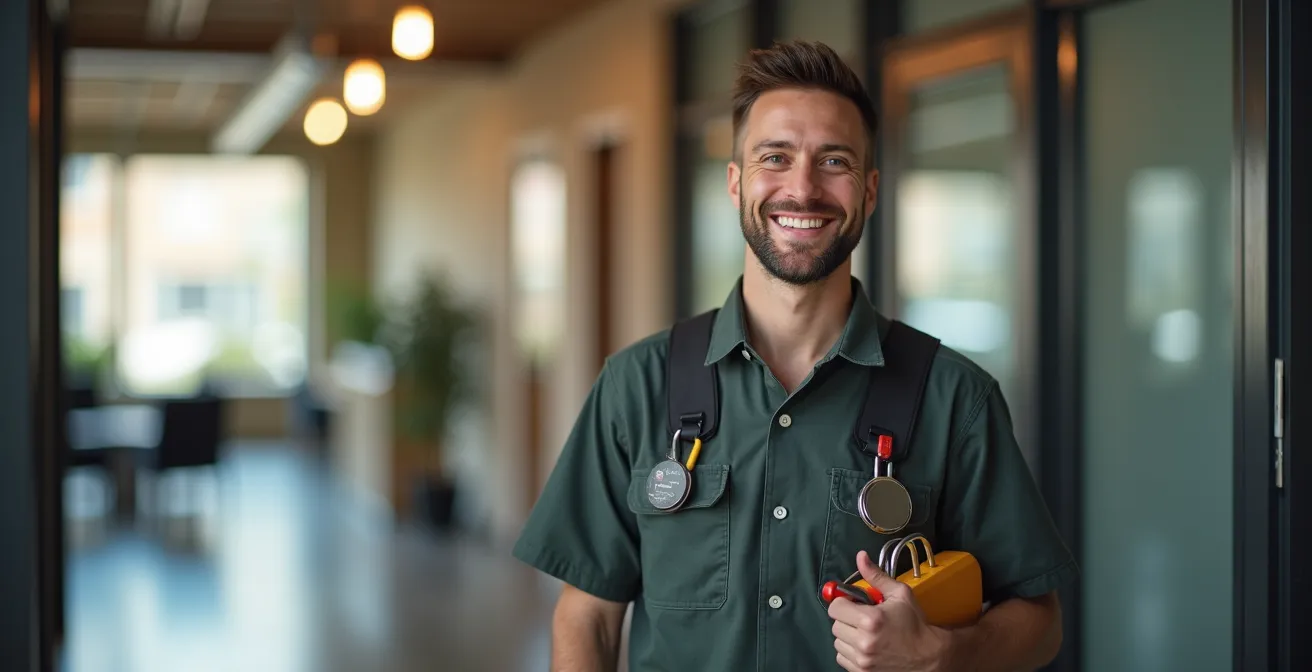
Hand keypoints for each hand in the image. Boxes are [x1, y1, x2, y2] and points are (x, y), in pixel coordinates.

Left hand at [827, 550, 950, 671]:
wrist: (928, 656)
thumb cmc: (915, 624)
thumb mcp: (899, 595)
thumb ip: (876, 576)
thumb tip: (861, 557)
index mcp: (871, 620)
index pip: (835, 607)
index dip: (844, 602)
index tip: (854, 604)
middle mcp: (864, 642)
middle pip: (835, 624)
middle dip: (847, 618)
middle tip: (863, 618)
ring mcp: (862, 660)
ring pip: (837, 641)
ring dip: (847, 635)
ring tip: (865, 633)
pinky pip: (842, 657)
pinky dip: (850, 651)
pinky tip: (865, 646)